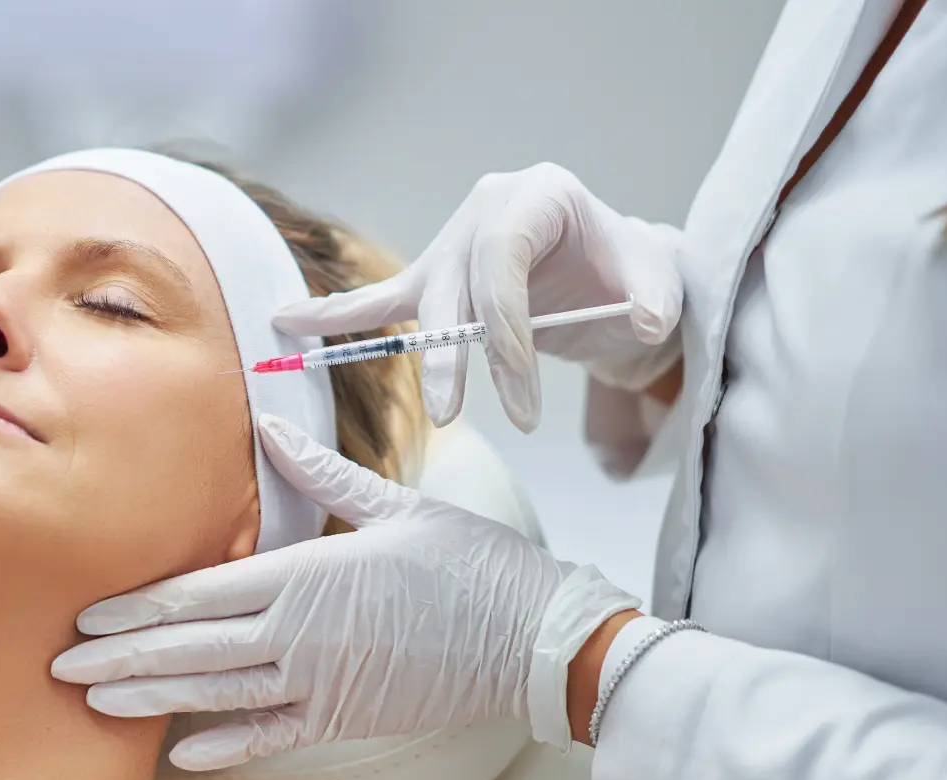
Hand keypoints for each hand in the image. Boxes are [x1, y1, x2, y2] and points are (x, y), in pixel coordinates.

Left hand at [50, 415, 639, 770]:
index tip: (85, 612)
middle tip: (59, 666)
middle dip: (119, 657)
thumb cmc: (472, 564)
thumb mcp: (397, 505)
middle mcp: (300, 636)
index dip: (136, 606)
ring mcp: (320, 685)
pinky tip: (182, 753)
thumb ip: (321, 474)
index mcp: (306, 576)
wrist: (538, 642)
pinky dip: (224, 745)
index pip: (199, 594)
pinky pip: (271, 735)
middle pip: (190, 649)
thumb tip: (269, 425)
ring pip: (216, 696)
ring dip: (151, 701)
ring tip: (95, 705)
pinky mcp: (344, 719)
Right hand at [273, 163, 684, 430]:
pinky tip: (287, 321)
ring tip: (437, 409)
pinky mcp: (432, 276)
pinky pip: (380, 298)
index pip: (504, 261)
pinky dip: (336, 314)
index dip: (506, 332)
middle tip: (462, 418)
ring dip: (426, 359)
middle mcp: (487, 208)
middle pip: (457, 285)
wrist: (613, 272)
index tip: (525, 403)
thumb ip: (656, 298)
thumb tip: (640, 318)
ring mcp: (452, 241)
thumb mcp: (659, 281)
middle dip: (459, 357)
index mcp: (538, 194)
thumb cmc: (631, 273)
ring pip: (421, 300)